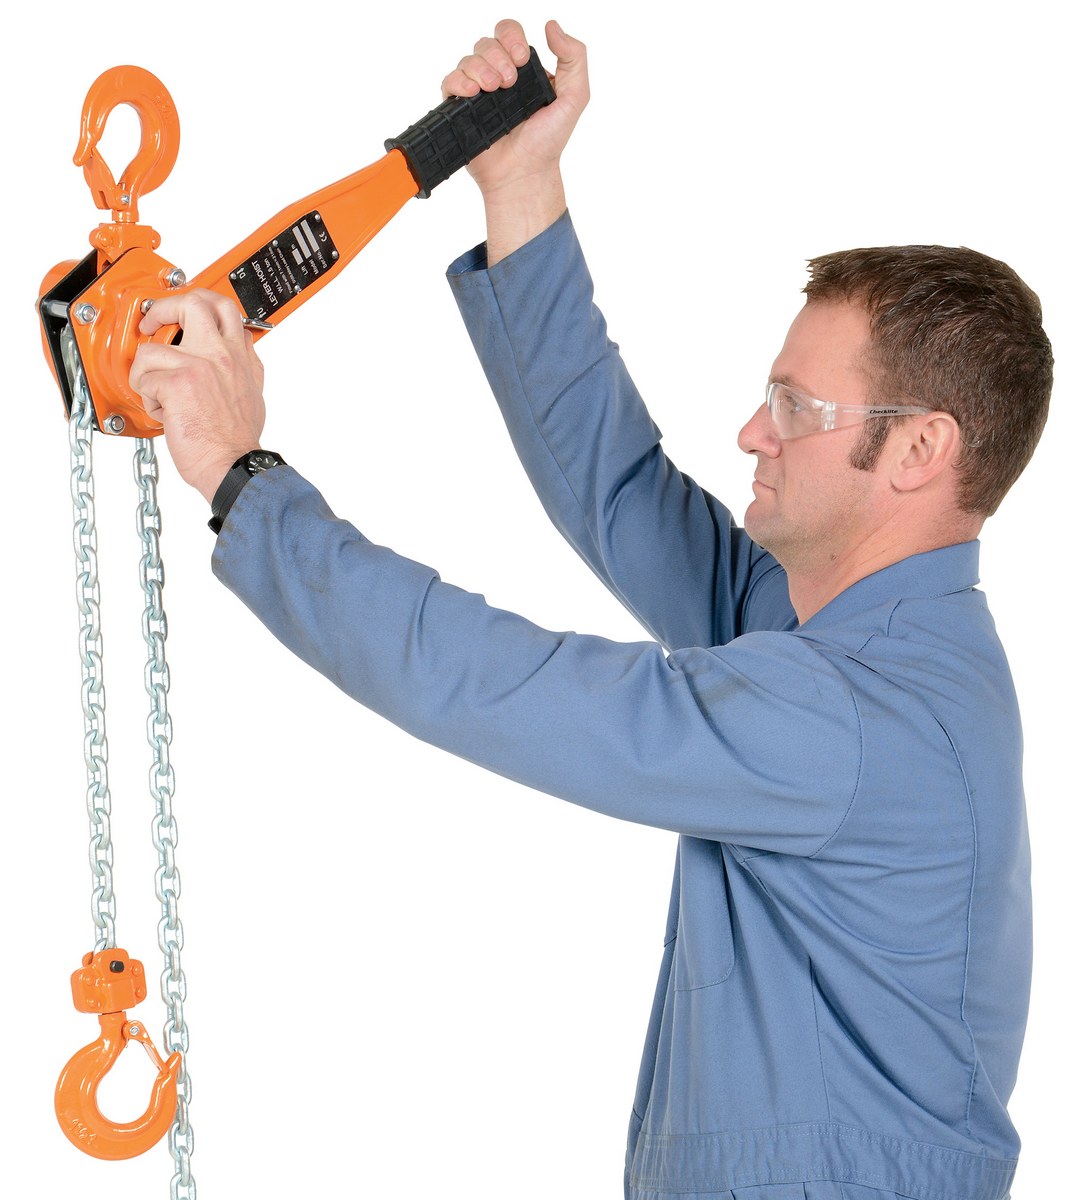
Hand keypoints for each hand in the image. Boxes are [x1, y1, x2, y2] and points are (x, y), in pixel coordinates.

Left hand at [129, 290, 266, 502]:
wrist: (234, 465)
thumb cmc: (238, 440)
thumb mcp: (254, 393)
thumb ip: (244, 366)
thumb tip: (240, 351)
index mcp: (241, 357)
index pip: (226, 310)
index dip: (200, 306)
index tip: (182, 317)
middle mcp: (222, 354)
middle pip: (193, 302)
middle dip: (163, 308)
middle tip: (152, 323)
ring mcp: (199, 365)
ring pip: (152, 347)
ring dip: (146, 373)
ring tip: (157, 392)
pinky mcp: (177, 383)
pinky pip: (144, 377)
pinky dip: (148, 398)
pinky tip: (163, 412)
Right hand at [442, 19, 588, 261]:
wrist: (524, 174)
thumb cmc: (548, 142)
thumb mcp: (575, 97)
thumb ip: (574, 57)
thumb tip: (551, 25)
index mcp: (523, 71)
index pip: (509, 34)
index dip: (512, 37)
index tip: (522, 60)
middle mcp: (499, 77)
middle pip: (487, 42)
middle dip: (497, 54)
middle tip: (509, 82)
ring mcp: (479, 93)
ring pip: (468, 59)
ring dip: (480, 68)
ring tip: (493, 90)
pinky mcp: (461, 109)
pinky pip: (450, 81)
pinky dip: (460, 81)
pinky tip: (474, 94)